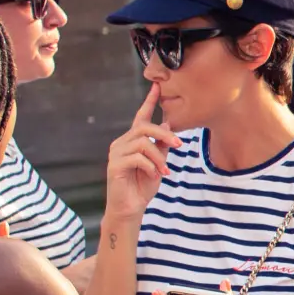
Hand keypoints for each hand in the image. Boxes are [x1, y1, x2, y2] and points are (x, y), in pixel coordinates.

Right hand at [104, 87, 172, 223]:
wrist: (130, 208)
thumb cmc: (143, 185)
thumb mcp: (158, 163)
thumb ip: (161, 145)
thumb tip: (168, 125)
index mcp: (132, 141)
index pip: (140, 117)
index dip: (149, 101)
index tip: (156, 86)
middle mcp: (121, 143)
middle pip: (144, 127)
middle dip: (164, 134)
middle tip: (179, 145)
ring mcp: (116, 153)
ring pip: (142, 142)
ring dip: (158, 156)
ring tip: (164, 171)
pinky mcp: (114, 165)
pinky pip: (137, 157)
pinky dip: (151, 166)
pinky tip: (155, 175)